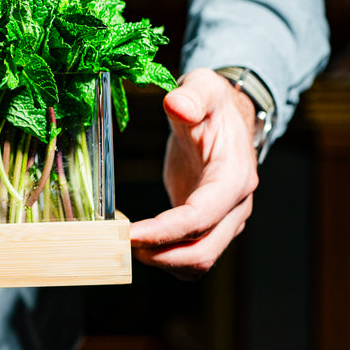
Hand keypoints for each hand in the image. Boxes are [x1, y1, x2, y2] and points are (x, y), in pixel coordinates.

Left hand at [129, 67, 259, 279]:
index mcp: (234, 177)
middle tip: (114, 242)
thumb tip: (176, 104)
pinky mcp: (207, 227)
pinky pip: (186, 255)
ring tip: (119, 242)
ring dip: (158, 261)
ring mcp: (223, 221)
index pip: (201, 217)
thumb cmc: (212, 103)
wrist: (225, 117)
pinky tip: (133, 239)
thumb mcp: (205, 87)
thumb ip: (193, 95)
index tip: (128, 234)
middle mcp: (235, 207)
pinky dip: (161, 256)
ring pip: (195, 262)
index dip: (165, 231)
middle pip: (201, 253)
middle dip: (158, 255)